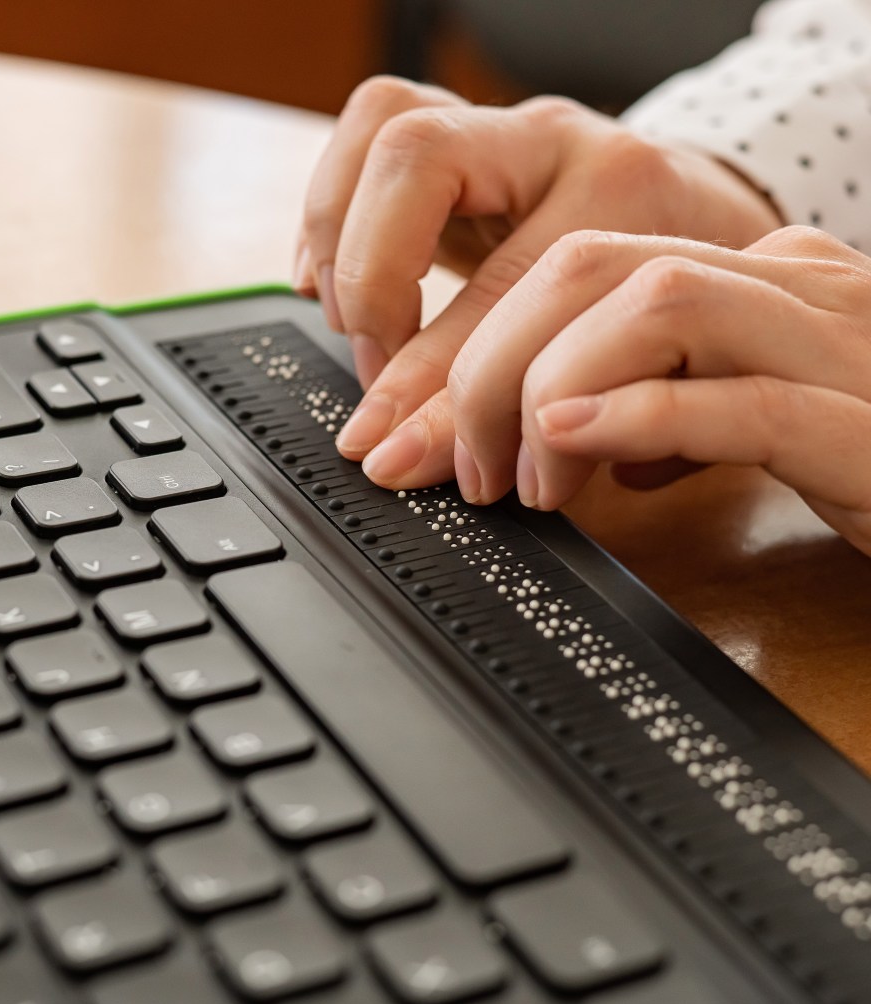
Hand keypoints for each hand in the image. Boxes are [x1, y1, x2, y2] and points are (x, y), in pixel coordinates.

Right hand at [295, 75, 781, 457]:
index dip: (430, 376)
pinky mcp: (457, 144)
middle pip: (420, 158)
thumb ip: (530, 407)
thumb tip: (406, 457)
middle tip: (374, 367)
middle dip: (372, 280)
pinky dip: (329, 212)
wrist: (699, 225)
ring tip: (346, 320)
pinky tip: (327, 280)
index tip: (395, 444)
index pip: (502, 283)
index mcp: (617, 194)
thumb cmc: (675, 298)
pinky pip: (367, 131)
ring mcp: (500, 133)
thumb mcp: (626, 362)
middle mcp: (552, 144)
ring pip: (387, 122)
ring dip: (338, 233)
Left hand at [360, 226, 870, 556]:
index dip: (484, 340)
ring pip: (660, 303)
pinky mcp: (870, 421)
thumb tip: (568, 431)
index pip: (580, 266)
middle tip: (465, 465)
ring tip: (519, 477)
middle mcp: (790, 286)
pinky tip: (575, 444)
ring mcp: (838, 342)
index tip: (436, 430)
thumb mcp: (742, 416)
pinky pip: (744, 396)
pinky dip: (640, 416)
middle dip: (493, 363)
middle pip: (594, 269)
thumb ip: (660, 404)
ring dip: (553, 390)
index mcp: (749, 278)